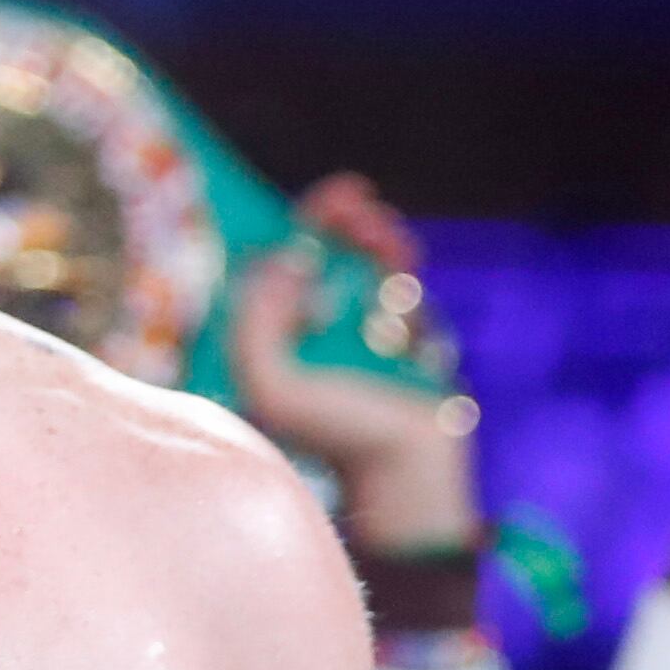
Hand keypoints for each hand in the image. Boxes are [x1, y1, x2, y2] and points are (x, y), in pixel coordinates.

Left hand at [229, 173, 478, 554]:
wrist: (402, 472)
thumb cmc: (332, 436)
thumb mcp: (269, 384)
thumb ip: (257, 323)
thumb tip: (288, 265)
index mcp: (282, 333)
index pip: (291, 258)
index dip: (312, 221)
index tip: (338, 196)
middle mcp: (324, 327)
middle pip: (336, 251)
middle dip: (350, 222)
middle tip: (363, 213)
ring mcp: (370, 332)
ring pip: (376, 265)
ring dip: (383, 242)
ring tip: (389, 241)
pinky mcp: (413, 343)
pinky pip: (411, 294)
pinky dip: (409, 280)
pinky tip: (406, 286)